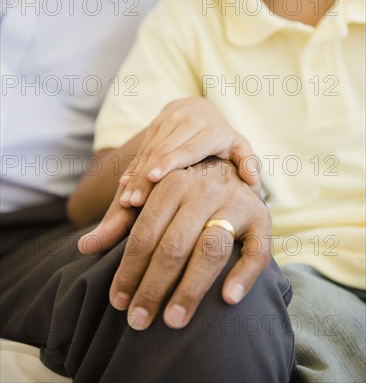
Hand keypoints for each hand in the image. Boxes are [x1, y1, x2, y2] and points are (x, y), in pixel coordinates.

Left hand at [88, 158, 270, 330]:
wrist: (229, 171)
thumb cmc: (183, 195)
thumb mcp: (151, 201)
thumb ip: (120, 223)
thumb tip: (82, 247)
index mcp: (173, 181)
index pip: (145, 232)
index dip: (129, 269)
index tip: (118, 301)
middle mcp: (205, 188)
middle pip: (175, 244)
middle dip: (153, 286)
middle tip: (139, 320)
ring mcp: (237, 202)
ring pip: (211, 249)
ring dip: (191, 288)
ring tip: (173, 321)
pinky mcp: (262, 218)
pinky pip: (257, 250)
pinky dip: (243, 274)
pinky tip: (227, 299)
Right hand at [119, 97, 258, 207]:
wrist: (199, 106)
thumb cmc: (221, 136)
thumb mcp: (238, 146)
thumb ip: (247, 163)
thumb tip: (253, 183)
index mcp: (211, 130)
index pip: (188, 148)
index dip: (170, 163)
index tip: (155, 178)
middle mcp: (188, 121)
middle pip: (164, 152)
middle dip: (147, 177)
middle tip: (135, 201)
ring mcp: (169, 120)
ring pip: (150, 150)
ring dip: (136, 175)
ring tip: (128, 199)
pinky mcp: (155, 122)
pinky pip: (143, 147)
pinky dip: (133, 167)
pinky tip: (124, 185)